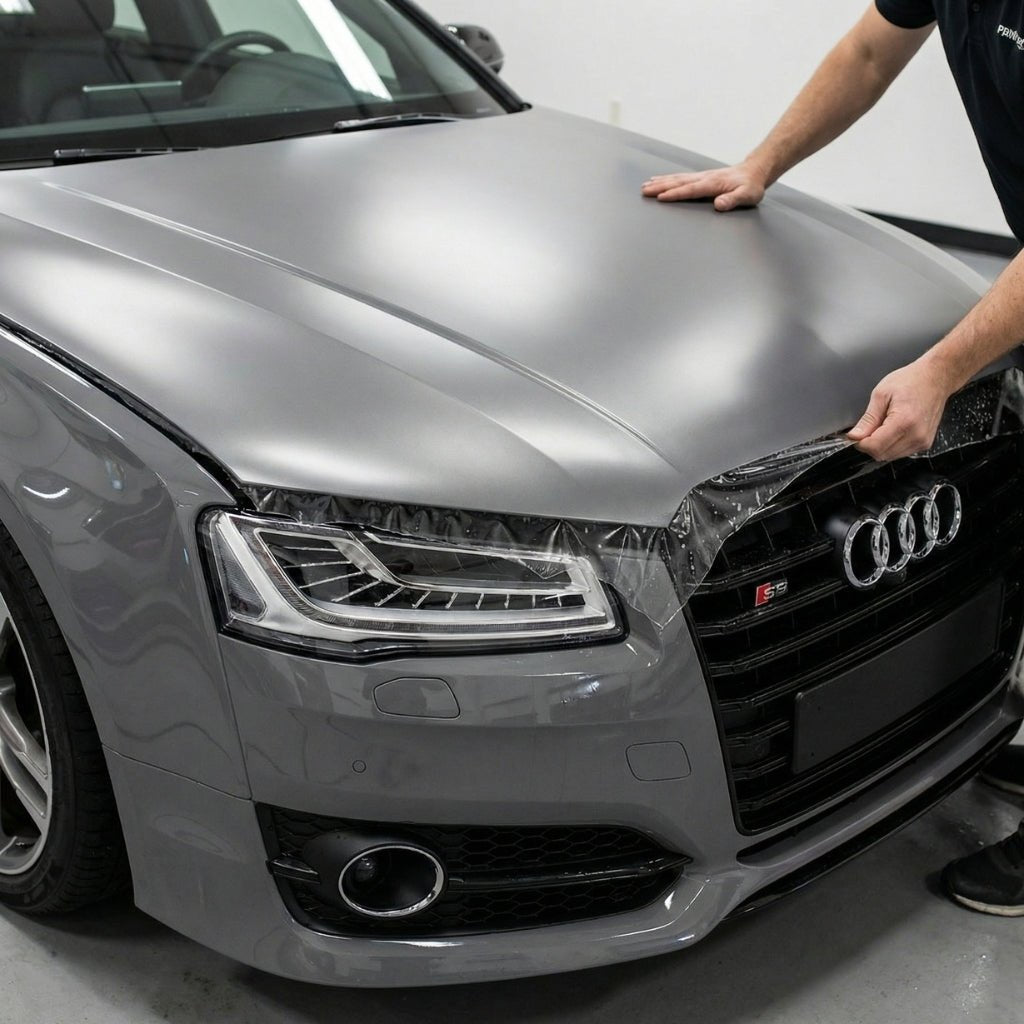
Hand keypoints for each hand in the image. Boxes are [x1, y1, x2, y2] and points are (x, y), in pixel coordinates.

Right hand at [642, 162, 767, 210]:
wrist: (754, 171)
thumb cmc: (751, 186)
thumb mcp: (747, 195)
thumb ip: (733, 199)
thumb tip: (719, 204)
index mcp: (712, 184)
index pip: (690, 190)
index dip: (675, 194)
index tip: (660, 197)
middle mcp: (703, 178)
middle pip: (678, 182)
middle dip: (660, 187)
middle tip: (644, 191)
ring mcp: (701, 176)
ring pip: (676, 179)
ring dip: (660, 182)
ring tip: (646, 186)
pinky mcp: (700, 177)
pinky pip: (680, 178)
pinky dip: (668, 179)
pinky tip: (659, 180)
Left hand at [847, 357, 958, 460]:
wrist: (936, 378)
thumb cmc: (912, 381)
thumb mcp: (881, 394)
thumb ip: (867, 419)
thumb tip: (854, 436)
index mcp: (904, 422)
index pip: (875, 447)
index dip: (860, 443)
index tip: (855, 435)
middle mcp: (916, 435)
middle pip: (881, 454)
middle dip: (869, 445)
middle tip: (868, 428)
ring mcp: (922, 441)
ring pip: (890, 456)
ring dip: (880, 445)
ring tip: (883, 425)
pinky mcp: (925, 443)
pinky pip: (900, 452)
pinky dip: (891, 445)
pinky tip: (893, 429)